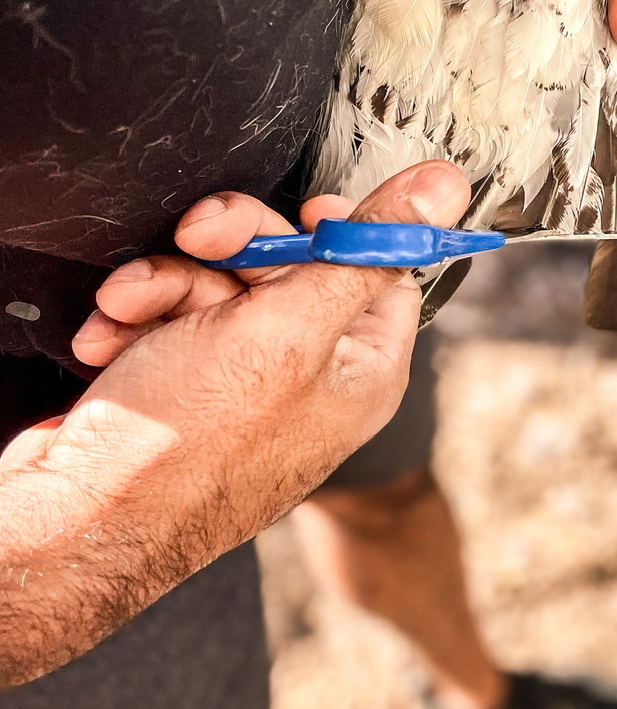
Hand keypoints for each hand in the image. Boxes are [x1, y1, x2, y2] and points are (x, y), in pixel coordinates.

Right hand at [0, 161, 468, 684]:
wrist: (79, 519)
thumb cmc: (190, 445)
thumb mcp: (290, 330)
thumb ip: (365, 253)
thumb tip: (444, 188)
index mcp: (362, 370)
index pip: (384, 271)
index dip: (346, 232)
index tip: (306, 213)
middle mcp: (310, 377)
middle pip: (294, 266)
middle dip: (232, 247)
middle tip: (197, 238)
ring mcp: (244, 383)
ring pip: (221, 284)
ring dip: (167, 283)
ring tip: (130, 310)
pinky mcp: (184, 383)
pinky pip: (174, 316)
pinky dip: (139, 316)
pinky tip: (109, 341)